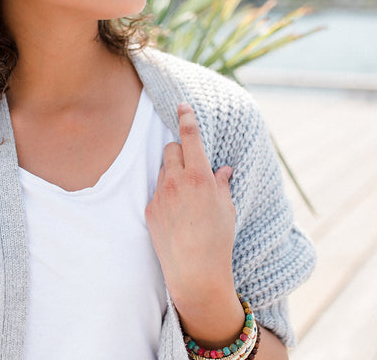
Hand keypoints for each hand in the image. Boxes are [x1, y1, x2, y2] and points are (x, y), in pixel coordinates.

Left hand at [145, 102, 238, 326]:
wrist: (195, 271)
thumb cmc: (218, 239)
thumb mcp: (227, 208)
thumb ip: (222, 183)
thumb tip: (223, 169)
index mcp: (199, 176)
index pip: (190, 137)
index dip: (186, 118)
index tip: (182, 106)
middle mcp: (176, 181)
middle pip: (171, 149)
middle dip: (180, 151)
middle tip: (191, 166)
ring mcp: (160, 195)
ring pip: (162, 170)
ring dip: (172, 173)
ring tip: (186, 196)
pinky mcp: (149, 210)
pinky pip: (157, 192)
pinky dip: (166, 194)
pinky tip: (176, 214)